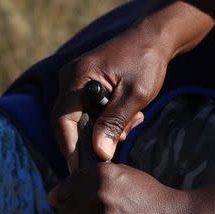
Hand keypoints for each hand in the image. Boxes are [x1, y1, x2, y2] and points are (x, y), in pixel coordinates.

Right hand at [52, 25, 168, 170]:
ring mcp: (74, 85)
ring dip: (105, 132)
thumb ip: (115, 122)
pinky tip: (128, 117)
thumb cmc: (145, 62)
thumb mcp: (135, 95)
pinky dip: (106, 123)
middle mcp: (69, 80)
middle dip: (92, 141)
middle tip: (117, 147)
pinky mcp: (83, 90)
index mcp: (78, 76)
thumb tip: (99, 152)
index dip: (69, 148)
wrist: (151, 41)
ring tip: (132, 121)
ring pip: (80, 123)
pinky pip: (87, 116)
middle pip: (68, 125)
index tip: (80, 171)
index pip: (63, 120)